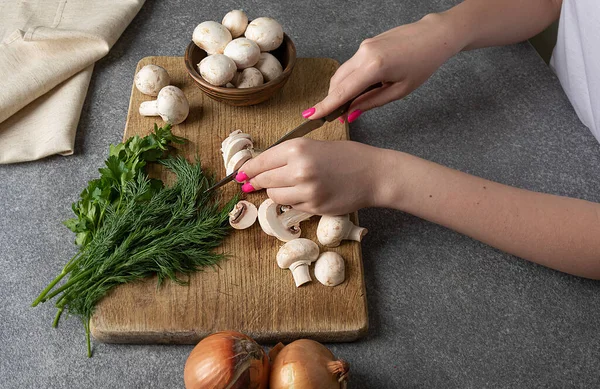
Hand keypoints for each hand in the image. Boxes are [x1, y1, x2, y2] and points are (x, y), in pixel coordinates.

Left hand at [236, 138, 391, 214]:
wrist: (373, 174)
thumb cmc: (347, 156)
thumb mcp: (315, 146)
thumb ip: (289, 155)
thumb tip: (260, 168)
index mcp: (297, 148)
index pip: (261, 162)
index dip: (248, 170)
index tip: (239, 174)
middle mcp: (299, 169)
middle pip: (264, 180)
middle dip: (257, 182)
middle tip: (251, 184)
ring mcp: (306, 191)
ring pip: (275, 196)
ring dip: (275, 193)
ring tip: (286, 186)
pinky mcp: (313, 207)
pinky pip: (291, 206)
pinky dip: (292, 201)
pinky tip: (302, 194)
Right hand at [304, 13, 460, 121]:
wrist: (434, 36)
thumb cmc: (423, 64)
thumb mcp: (399, 91)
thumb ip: (371, 103)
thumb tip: (351, 114)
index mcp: (374, 67)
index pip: (343, 91)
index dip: (325, 106)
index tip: (310, 116)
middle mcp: (364, 54)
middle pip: (338, 82)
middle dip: (333, 100)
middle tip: (335, 118)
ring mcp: (364, 47)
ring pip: (343, 73)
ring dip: (342, 90)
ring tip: (351, 106)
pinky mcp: (367, 44)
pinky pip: (351, 65)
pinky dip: (351, 79)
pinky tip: (361, 89)